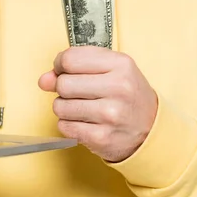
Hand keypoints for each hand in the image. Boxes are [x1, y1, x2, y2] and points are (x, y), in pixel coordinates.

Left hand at [38, 46, 157, 162]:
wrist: (151, 129)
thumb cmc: (126, 94)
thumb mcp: (110, 69)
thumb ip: (75, 66)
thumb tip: (44, 79)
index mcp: (120, 65)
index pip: (70, 59)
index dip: (60, 65)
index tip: (65, 70)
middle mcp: (118, 88)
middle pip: (63, 84)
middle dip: (62, 88)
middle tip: (76, 92)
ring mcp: (110, 115)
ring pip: (60, 107)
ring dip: (64, 108)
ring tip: (81, 107)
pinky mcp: (101, 137)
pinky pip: (64, 127)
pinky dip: (68, 124)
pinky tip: (84, 122)